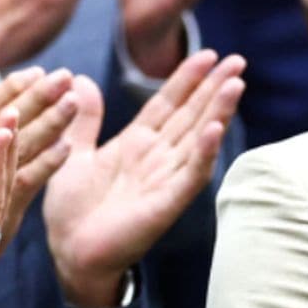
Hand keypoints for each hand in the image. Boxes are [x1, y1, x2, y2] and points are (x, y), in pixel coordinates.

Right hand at [0, 66, 78, 250]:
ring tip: (71, 103)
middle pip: (4, 123)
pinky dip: (46, 164)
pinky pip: (24, 183)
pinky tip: (66, 148)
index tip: (35, 72)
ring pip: (19, 148)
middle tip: (63, 76)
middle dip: (36, 97)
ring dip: (48, 123)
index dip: (9, 89)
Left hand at [43, 49, 244, 307]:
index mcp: (137, 144)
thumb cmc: (72, 210)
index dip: (187, 79)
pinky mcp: (165, 204)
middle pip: (191, 115)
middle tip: (238, 60)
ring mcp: (164, 180)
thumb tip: (81, 79)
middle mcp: (157, 158)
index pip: (168, 103)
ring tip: (235, 85)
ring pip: (197, 140)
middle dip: (214, 87)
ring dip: (217, 113)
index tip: (207, 54)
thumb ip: (86, 119)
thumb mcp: (75, 153)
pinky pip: (188, 176)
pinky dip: (203, 154)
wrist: (69, 253)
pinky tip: (215, 131)